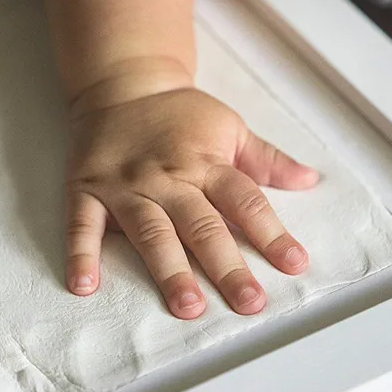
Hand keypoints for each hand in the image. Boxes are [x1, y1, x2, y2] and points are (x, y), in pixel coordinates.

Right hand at [64, 85, 318, 319]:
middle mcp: (170, 178)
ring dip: (169, 271)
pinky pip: (83, 225)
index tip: (295, 264)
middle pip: (203, 226)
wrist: (125, 85)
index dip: (272, 234)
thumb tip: (310, 180)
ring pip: (151, 232)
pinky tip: (85, 287)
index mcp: (208, 164)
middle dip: (227, 266)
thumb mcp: (231, 128)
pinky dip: (81, 254)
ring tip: (188, 306)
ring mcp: (127, 186)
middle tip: (249, 302)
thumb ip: (268, 160)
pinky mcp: (88, 189)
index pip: (246, 202)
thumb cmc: (182, 114)